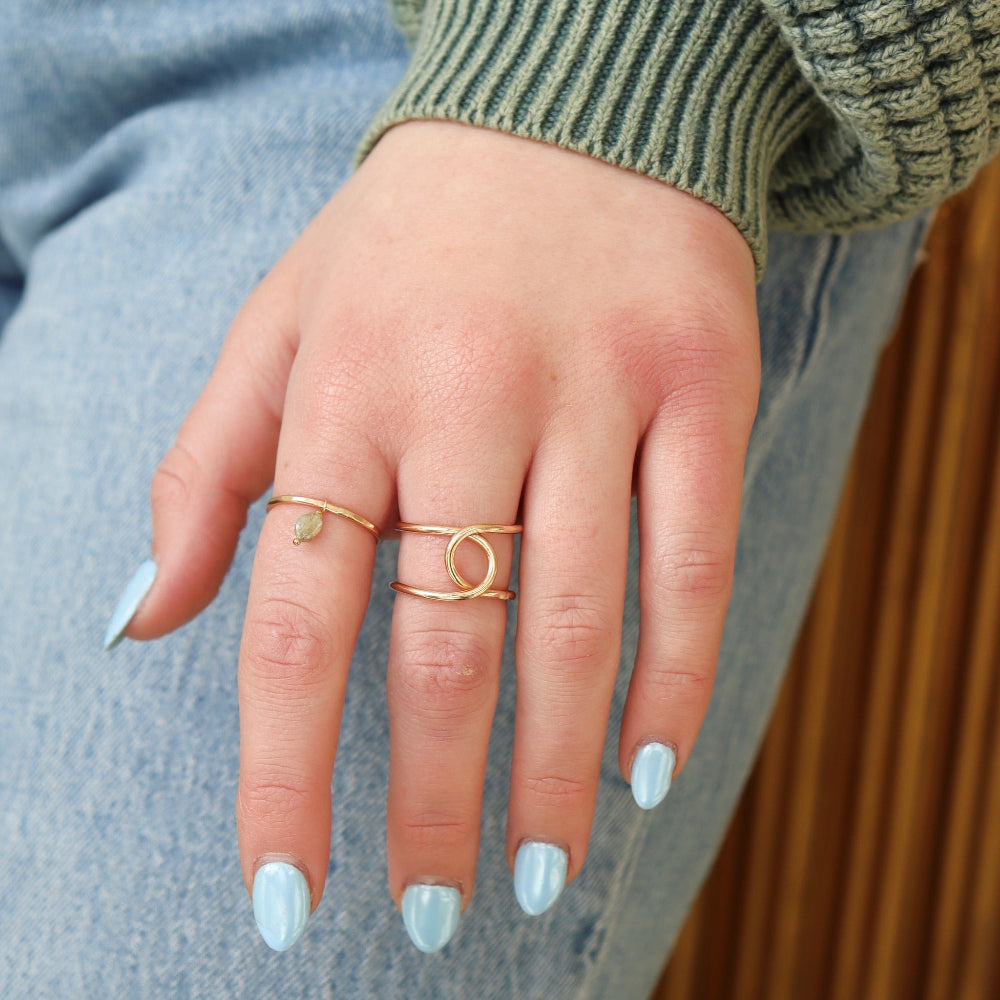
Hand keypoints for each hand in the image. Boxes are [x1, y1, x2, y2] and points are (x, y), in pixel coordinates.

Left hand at [124, 120, 758, 950]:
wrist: (568, 110)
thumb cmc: (407, 241)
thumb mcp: (278, 325)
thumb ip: (204, 473)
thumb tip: (137, 620)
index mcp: (343, 392)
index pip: (296, 622)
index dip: (285, 778)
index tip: (288, 900)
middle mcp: (466, 395)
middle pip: (445, 645)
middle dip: (436, 802)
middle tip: (438, 911)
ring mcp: (597, 388)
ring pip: (577, 620)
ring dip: (552, 769)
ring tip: (537, 872)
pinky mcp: (701, 383)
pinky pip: (693, 557)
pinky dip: (676, 674)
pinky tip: (646, 763)